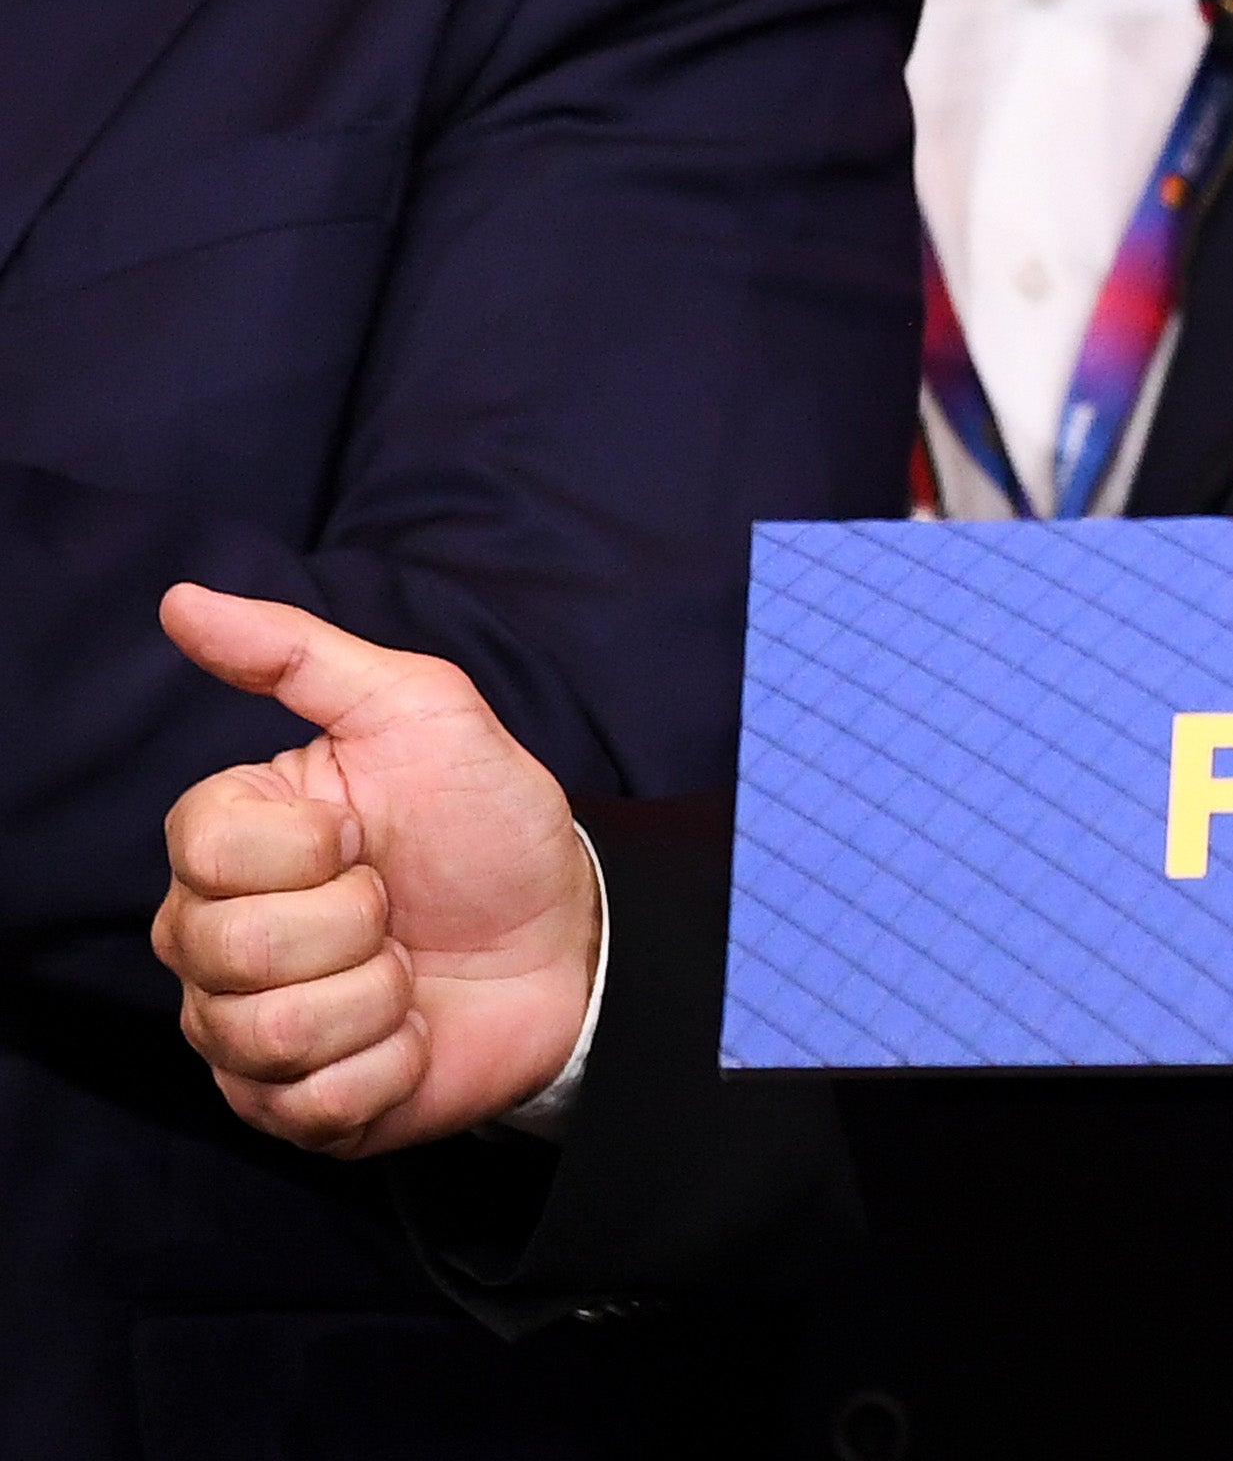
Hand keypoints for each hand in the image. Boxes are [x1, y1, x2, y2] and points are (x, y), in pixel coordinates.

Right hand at [150, 583, 599, 1158]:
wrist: (572, 934)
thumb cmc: (489, 823)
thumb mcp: (419, 712)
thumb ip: (300, 655)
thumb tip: (184, 599)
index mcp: (227, 844)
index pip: (204, 846)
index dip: (307, 842)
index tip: (364, 832)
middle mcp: (209, 940)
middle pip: (226, 945)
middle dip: (352, 921)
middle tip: (395, 906)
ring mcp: (241, 1033)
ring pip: (267, 1029)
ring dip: (378, 996)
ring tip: (408, 968)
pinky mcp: (293, 1110)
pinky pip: (316, 1100)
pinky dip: (393, 1061)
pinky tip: (415, 1031)